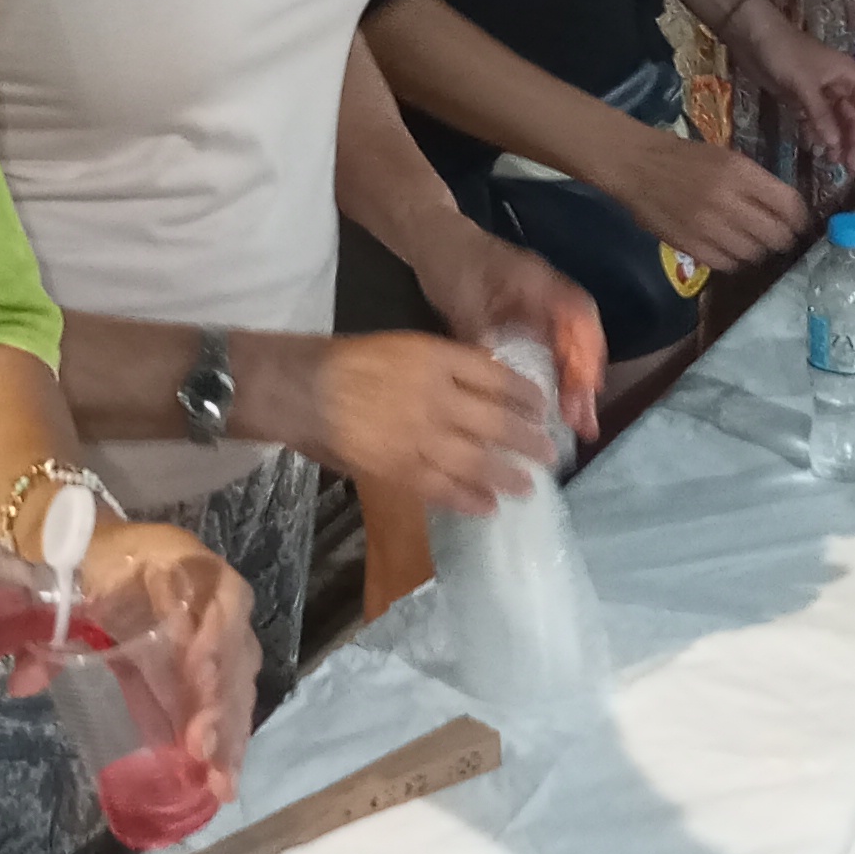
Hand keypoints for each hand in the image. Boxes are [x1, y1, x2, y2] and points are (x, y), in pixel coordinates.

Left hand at [55, 521, 260, 810]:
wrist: (95, 548)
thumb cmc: (86, 562)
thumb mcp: (68, 587)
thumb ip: (49, 630)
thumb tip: (23, 684)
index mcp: (182, 563)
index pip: (218, 598)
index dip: (215, 638)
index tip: (200, 680)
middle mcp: (214, 595)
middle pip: (235, 650)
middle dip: (223, 705)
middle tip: (206, 755)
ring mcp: (219, 628)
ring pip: (238, 679)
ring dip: (232, 729)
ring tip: (221, 781)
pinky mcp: (212, 659)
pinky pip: (228, 695)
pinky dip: (225, 732)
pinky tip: (220, 772)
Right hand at [284, 330, 551, 513]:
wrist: (304, 389)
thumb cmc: (350, 362)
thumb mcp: (406, 347)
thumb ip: (446, 367)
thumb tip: (485, 388)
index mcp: (439, 359)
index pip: (498, 377)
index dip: (526, 395)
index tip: (542, 406)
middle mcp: (438, 398)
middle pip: (498, 421)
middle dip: (528, 440)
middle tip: (550, 452)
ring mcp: (421, 437)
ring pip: (478, 461)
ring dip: (508, 475)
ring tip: (528, 486)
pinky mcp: (402, 470)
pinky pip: (445, 489)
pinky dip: (470, 500)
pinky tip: (489, 506)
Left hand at [410, 221, 609, 428]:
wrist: (434, 239)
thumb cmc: (451, 263)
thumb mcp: (462, 301)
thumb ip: (480, 336)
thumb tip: (495, 380)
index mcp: (542, 283)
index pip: (580, 316)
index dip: (587, 354)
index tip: (585, 390)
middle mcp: (551, 295)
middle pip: (583, 338)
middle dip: (586, 381)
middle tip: (584, 425)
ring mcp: (543, 308)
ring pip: (571, 347)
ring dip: (576, 384)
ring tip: (577, 424)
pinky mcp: (529, 320)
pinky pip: (554, 349)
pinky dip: (559, 376)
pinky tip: (555, 404)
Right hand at [597, 112, 814, 273]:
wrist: (637, 166)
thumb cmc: (687, 158)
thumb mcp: (729, 158)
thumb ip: (758, 184)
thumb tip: (790, 212)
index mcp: (740, 173)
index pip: (789, 205)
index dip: (800, 220)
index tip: (800, 224)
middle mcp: (728, 201)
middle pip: (775, 235)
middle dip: (782, 238)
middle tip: (779, 237)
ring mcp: (708, 227)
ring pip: (753, 254)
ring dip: (757, 250)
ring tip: (751, 242)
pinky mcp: (690, 246)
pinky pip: (727, 264)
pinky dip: (733, 259)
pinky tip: (728, 248)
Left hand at [725, 0, 854, 177]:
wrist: (753, 36)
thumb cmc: (785, 53)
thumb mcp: (804, 84)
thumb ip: (820, 114)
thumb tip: (834, 145)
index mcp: (850, 76)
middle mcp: (840, 86)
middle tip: (850, 169)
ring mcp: (820, 94)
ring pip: (836, 122)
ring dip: (837, 142)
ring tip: (832, 163)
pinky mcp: (802, 99)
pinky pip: (816, 121)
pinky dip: (817, 134)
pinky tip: (814, 148)